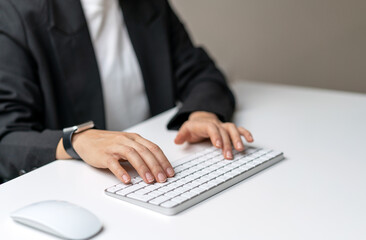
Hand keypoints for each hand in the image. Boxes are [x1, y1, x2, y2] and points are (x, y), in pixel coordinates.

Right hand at [57, 129, 174, 183]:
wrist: (87, 139)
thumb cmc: (109, 144)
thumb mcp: (128, 144)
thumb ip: (141, 153)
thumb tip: (157, 168)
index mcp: (135, 138)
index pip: (153, 148)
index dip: (163, 160)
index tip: (170, 172)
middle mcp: (127, 141)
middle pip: (145, 152)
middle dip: (156, 166)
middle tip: (163, 179)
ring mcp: (115, 147)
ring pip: (133, 156)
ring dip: (142, 168)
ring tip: (149, 180)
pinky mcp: (104, 155)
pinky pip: (114, 163)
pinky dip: (121, 172)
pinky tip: (127, 180)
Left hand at [174, 111, 253, 158]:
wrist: (200, 119)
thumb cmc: (194, 127)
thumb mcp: (185, 130)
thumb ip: (181, 135)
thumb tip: (177, 140)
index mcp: (204, 124)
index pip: (211, 128)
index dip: (215, 136)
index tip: (218, 146)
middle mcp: (215, 124)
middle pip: (223, 131)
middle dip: (227, 143)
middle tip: (229, 156)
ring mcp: (223, 126)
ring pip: (232, 129)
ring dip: (237, 139)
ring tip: (240, 150)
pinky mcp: (228, 129)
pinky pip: (238, 129)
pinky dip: (245, 133)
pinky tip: (250, 140)